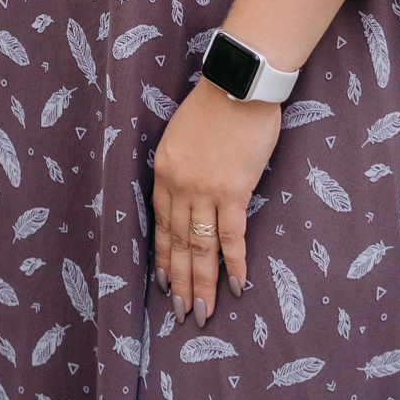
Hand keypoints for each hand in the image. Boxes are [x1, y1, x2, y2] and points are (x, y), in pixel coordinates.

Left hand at [150, 83, 280, 325]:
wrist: (237, 86)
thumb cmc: (213, 105)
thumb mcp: (181, 137)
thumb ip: (180, 167)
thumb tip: (189, 194)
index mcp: (163, 172)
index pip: (161, 225)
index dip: (164, 257)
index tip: (164, 283)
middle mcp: (179, 186)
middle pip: (178, 243)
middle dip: (180, 281)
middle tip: (182, 313)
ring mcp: (205, 191)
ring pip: (200, 247)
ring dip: (203, 282)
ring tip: (203, 312)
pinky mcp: (234, 191)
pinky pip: (232, 236)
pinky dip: (233, 263)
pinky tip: (236, 285)